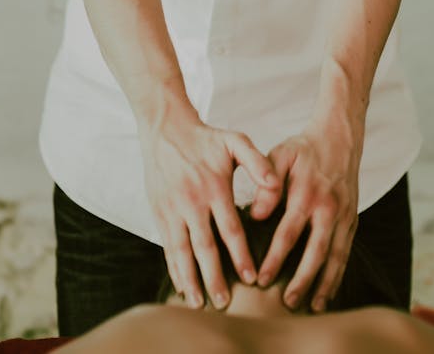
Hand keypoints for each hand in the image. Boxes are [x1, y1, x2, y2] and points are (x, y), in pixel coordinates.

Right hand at [139, 105, 280, 309]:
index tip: (251, 278)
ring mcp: (173, 209)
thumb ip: (257, 162)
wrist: (166, 129)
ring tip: (199, 303)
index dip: (241, 256)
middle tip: (225, 303)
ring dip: (191, 279)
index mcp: (214, 187)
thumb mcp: (235, 141)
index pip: (230, 229)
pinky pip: (167, 246)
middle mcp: (192, 202)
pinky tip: (181, 285)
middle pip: (205, 247)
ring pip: (182, 252)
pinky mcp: (159, 213)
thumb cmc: (206, 138)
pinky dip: (173, 268)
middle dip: (214, 277)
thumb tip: (274, 184)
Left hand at [250, 121, 360, 312]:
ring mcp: (344, 215)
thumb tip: (255, 214)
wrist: (340, 138)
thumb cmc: (304, 149)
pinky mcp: (353, 220)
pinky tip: (331, 291)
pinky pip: (347, 251)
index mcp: (308, 193)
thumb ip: (267, 184)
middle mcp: (329, 208)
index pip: (289, 233)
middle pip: (316, 251)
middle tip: (288, 303)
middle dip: (303, 279)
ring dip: (326, 283)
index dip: (275, 258)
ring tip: (315, 307)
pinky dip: (340, 273)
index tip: (260, 279)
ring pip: (336, 256)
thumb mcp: (281, 155)